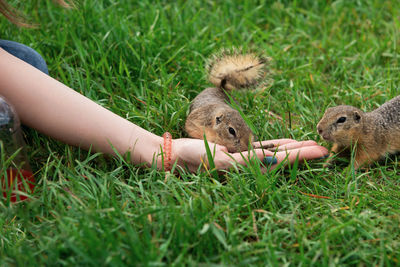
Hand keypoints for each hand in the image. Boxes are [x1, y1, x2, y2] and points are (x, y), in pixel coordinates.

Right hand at [171, 138, 327, 171]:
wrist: (174, 154)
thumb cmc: (192, 157)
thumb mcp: (217, 160)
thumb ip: (242, 162)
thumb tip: (268, 161)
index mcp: (246, 170)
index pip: (279, 162)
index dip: (300, 155)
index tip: (320, 151)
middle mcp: (249, 167)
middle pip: (282, 159)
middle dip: (304, 153)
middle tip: (325, 147)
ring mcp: (244, 160)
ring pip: (275, 153)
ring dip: (294, 149)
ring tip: (313, 144)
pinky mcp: (237, 153)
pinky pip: (262, 148)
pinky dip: (277, 145)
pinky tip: (290, 142)